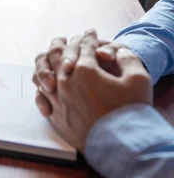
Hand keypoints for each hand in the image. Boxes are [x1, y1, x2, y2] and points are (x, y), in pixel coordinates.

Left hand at [35, 31, 152, 150]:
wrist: (120, 145)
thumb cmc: (130, 112)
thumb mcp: (138, 79)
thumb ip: (127, 59)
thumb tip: (116, 52)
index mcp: (84, 69)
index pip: (84, 47)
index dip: (89, 37)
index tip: (90, 33)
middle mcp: (65, 81)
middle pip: (56, 55)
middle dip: (62, 44)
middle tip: (65, 40)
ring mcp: (57, 98)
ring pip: (42, 74)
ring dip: (47, 63)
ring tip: (51, 58)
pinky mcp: (55, 114)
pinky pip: (40, 95)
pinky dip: (41, 86)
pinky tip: (46, 84)